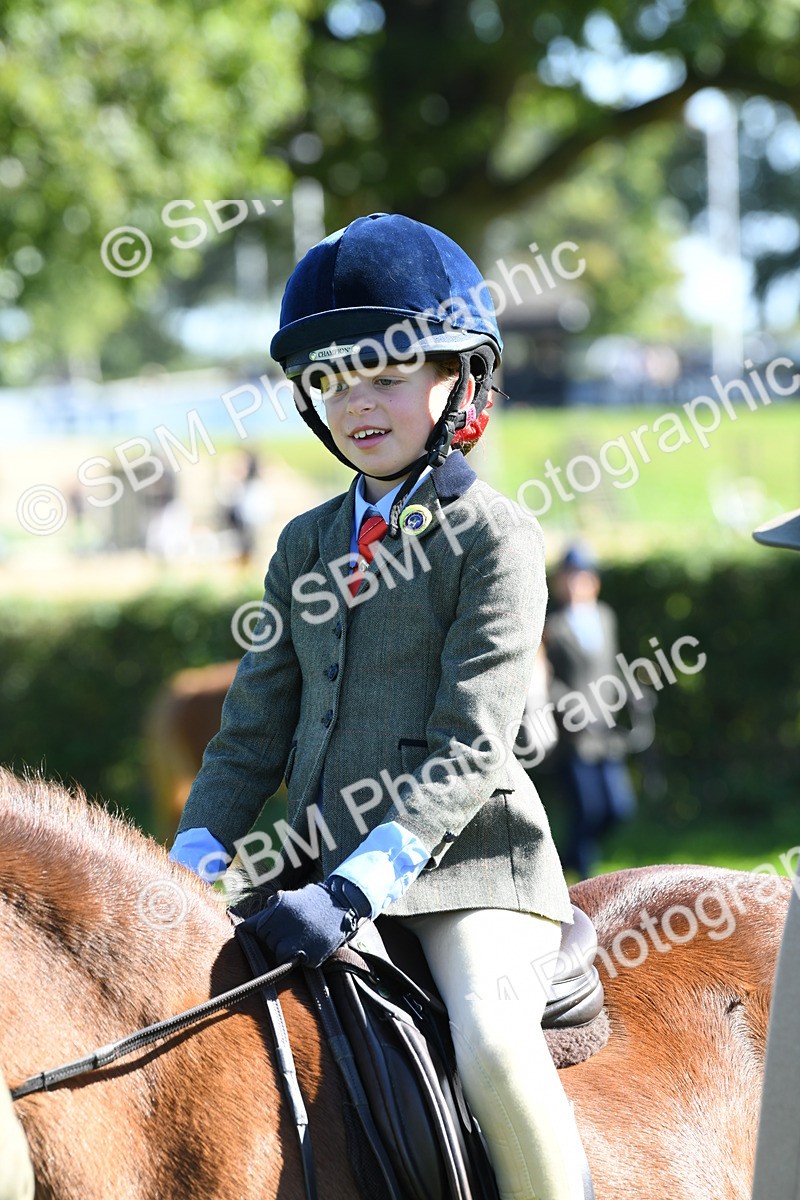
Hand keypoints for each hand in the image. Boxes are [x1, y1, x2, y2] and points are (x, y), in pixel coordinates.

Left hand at [242, 876, 370, 967]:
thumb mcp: (289, 898)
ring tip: (303, 936)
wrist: (342, 902)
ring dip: (288, 948)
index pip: (256, 929)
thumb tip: (245, 927)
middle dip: (276, 938)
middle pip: (268, 942)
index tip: (268, 930)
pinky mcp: (310, 956)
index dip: (263, 930)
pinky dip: (302, 957)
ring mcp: (297, 942)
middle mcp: (283, 926)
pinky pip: (297, 962)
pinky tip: (310, 945)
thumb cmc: (314, 901)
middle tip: (294, 930)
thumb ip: (270, 910)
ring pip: (279, 954)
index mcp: (276, 910)